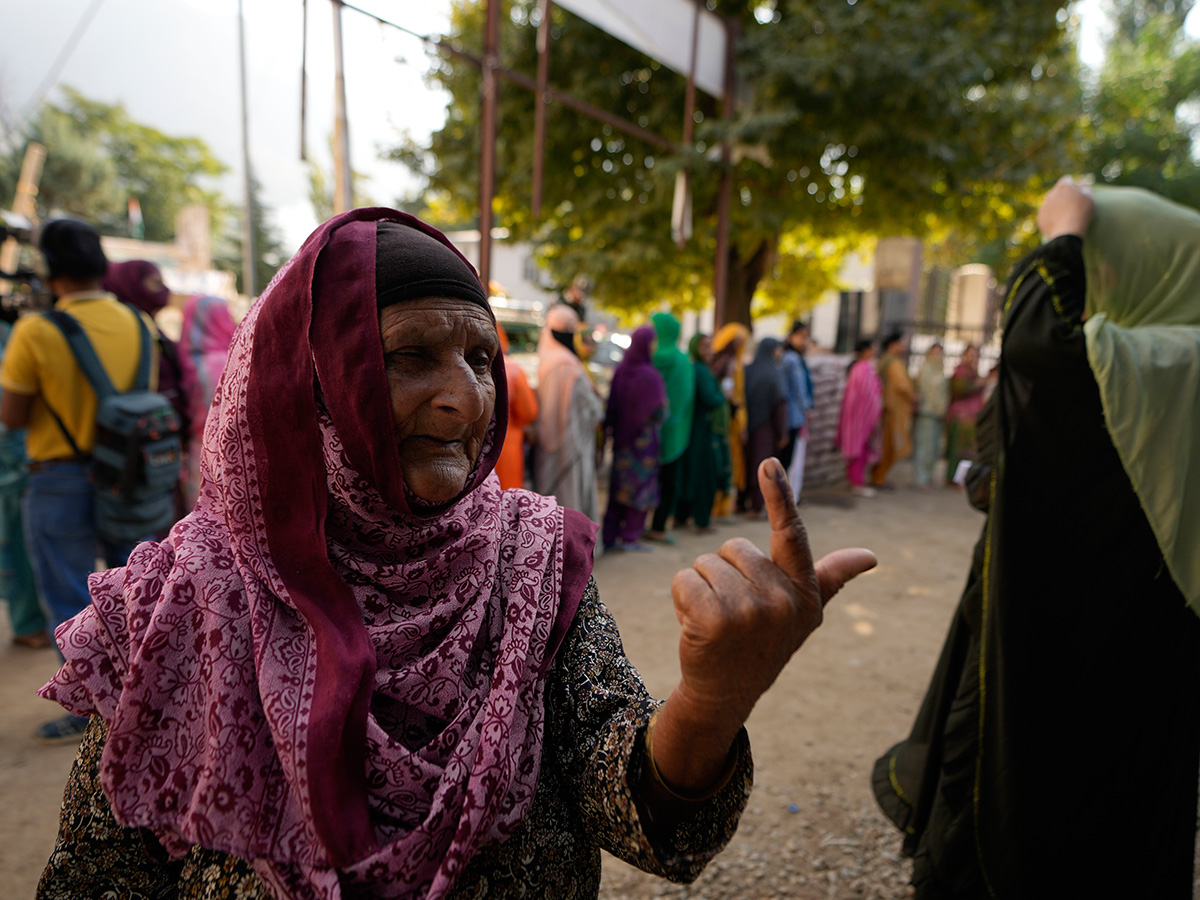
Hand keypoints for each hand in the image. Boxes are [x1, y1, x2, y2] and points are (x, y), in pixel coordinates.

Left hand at [652, 458, 876, 790]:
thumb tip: (871, 556)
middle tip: (733, 614)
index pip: (792, 535)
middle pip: (733, 549)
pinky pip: (684, 580)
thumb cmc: (764, 644)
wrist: (725, 692)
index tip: (769, 464)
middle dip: (725, 575)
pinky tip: (696, 627)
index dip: (779, 496)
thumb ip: (831, 577)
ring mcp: (748, 611)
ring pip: (705, 563)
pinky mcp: (713, 619)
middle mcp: (782, 601)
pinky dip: (682, 599)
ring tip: (716, 622)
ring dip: (702, 588)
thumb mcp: (803, 612)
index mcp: (804, 593)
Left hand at [1037, 176, 1094, 240]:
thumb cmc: (1081, 213)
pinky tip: (1058, 222)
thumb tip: (1082, 183)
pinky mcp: (1040, 217)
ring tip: (1064, 214)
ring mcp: (1044, 205)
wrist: (1067, 232)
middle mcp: (1051, 194)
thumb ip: (1085, 188)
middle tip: (1070, 204)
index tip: (1075, 190)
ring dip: (1055, 206)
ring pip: (1050, 203)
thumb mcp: (1089, 198)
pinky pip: (1045, 214)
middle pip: (1056, 191)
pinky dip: (1050, 216)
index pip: (1066, 180)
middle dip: (1062, 195)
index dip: (1071, 184)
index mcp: (1064, 187)